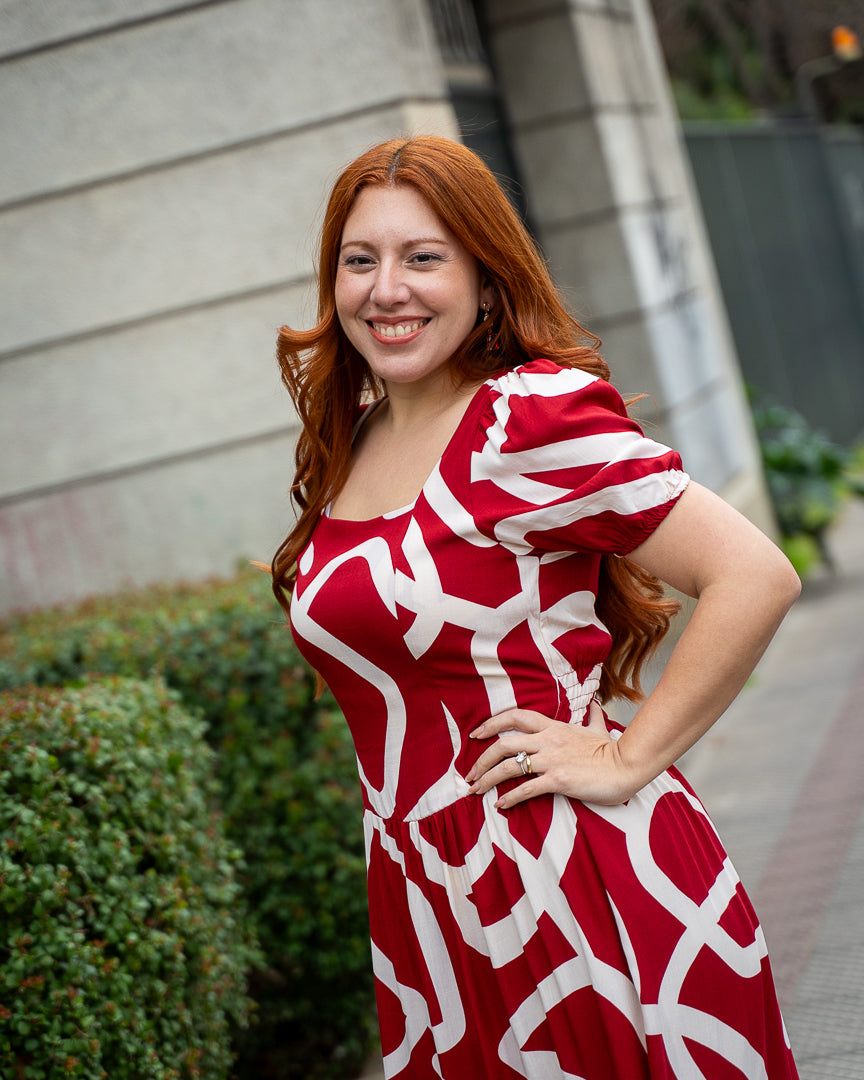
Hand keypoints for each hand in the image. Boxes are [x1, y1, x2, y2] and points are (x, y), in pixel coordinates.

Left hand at [465, 701, 641, 808]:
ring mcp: (551, 760)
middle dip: (481, 759)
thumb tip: (596, 705)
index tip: (476, 734)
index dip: (491, 723)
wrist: (627, 766)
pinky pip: (526, 789)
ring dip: (488, 780)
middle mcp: (548, 740)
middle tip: (470, 773)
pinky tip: (500, 805)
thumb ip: (593, 716)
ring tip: (475, 791)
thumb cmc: (612, 751)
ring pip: (509, 766)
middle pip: (503, 743)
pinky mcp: (558, 780)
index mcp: (553, 727)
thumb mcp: (599, 729)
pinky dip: (509, 798)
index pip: (515, 717)